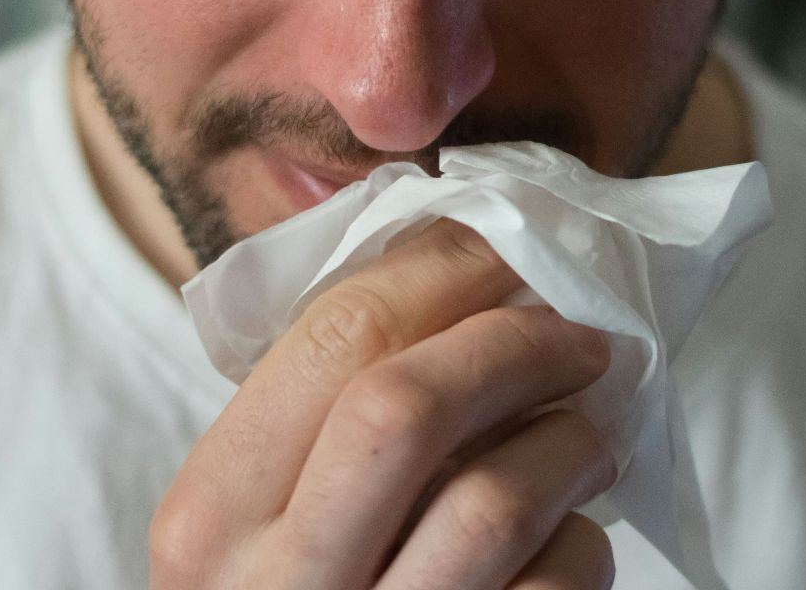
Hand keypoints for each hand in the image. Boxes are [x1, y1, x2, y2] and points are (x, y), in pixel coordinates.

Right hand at [151, 218, 617, 589]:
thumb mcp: (256, 526)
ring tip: (595, 430)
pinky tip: (574, 539)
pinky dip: (584, 549)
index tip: (511, 250)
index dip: (446, 270)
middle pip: (405, 406)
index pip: (333, 336)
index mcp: (209, 515)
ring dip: (569, 444)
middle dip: (514, 345)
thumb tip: (464, 275)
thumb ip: (319, 420)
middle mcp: (270, 586)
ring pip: (492, 504)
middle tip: (582, 334)